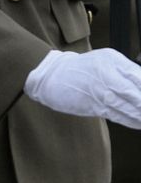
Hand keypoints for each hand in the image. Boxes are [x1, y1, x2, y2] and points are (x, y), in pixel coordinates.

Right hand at [25, 48, 140, 127]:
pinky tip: (138, 123)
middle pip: (134, 92)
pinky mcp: (92, 103)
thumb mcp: (104, 63)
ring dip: (140, 115)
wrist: (50, 74)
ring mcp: (98, 89)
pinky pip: (116, 114)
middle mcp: (106, 73)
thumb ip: (125, 75)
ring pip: (127, 105)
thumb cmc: (80, 69)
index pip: (139, 76)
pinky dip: (130, 120)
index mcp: (112, 60)